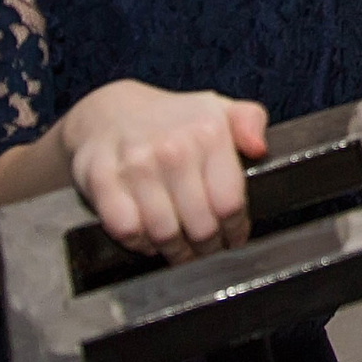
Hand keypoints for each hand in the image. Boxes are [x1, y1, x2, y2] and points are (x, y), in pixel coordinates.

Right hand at [59, 81, 267, 266]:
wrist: (110, 111)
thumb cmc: (172, 119)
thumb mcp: (218, 109)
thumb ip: (249, 121)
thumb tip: (259, 148)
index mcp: (208, 132)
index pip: (230, 203)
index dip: (235, 230)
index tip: (233, 239)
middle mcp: (173, 148)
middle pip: (201, 225)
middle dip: (207, 247)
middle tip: (207, 251)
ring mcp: (135, 165)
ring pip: (165, 233)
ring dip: (175, 252)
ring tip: (181, 252)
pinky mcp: (102, 179)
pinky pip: (126, 230)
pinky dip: (139, 243)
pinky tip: (148, 239)